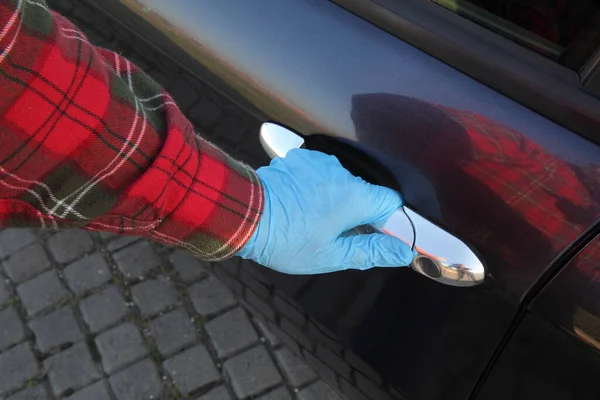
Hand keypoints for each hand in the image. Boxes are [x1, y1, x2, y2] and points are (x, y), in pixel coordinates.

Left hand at [237, 149, 414, 273]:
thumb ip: (372, 251)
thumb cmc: (285, 239)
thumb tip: (402, 252)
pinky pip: (320, 175)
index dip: (389, 223)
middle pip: (366, 194)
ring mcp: (318, 163)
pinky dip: (317, 189)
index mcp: (354, 196)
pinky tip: (301, 207)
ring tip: (312, 223)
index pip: (392, 203)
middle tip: (337, 237)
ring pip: (342, 184)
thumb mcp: (332, 255)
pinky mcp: (300, 160)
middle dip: (359, 216)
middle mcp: (340, 173)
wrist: (243, 216)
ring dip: (336, 201)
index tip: (378, 238)